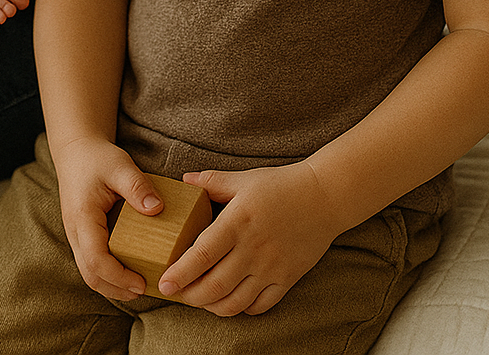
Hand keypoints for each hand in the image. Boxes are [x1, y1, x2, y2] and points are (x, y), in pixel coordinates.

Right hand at [53, 137, 165, 300]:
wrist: (76, 151)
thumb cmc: (97, 157)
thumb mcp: (120, 165)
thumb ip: (137, 186)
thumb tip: (157, 209)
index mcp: (83, 217)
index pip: (96, 260)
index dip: (119, 277)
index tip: (142, 283)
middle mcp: (75, 231)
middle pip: (91, 275)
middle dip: (117, 289)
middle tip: (144, 289)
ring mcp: (76, 235)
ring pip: (89, 273)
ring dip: (112, 285)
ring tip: (139, 286)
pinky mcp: (81, 235)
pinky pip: (91, 263)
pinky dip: (108, 274)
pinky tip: (128, 270)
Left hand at [157, 161, 340, 315]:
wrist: (324, 197)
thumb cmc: (280, 186)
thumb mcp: (243, 179)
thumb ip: (211, 182)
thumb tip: (184, 180)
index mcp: (238, 222)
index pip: (203, 254)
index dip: (181, 272)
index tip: (164, 283)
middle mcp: (253, 249)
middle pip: (215, 285)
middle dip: (190, 296)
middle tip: (176, 294)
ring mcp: (271, 268)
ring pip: (235, 301)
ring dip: (212, 306)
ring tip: (200, 300)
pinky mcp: (287, 279)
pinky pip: (260, 306)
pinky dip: (241, 309)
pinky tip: (230, 301)